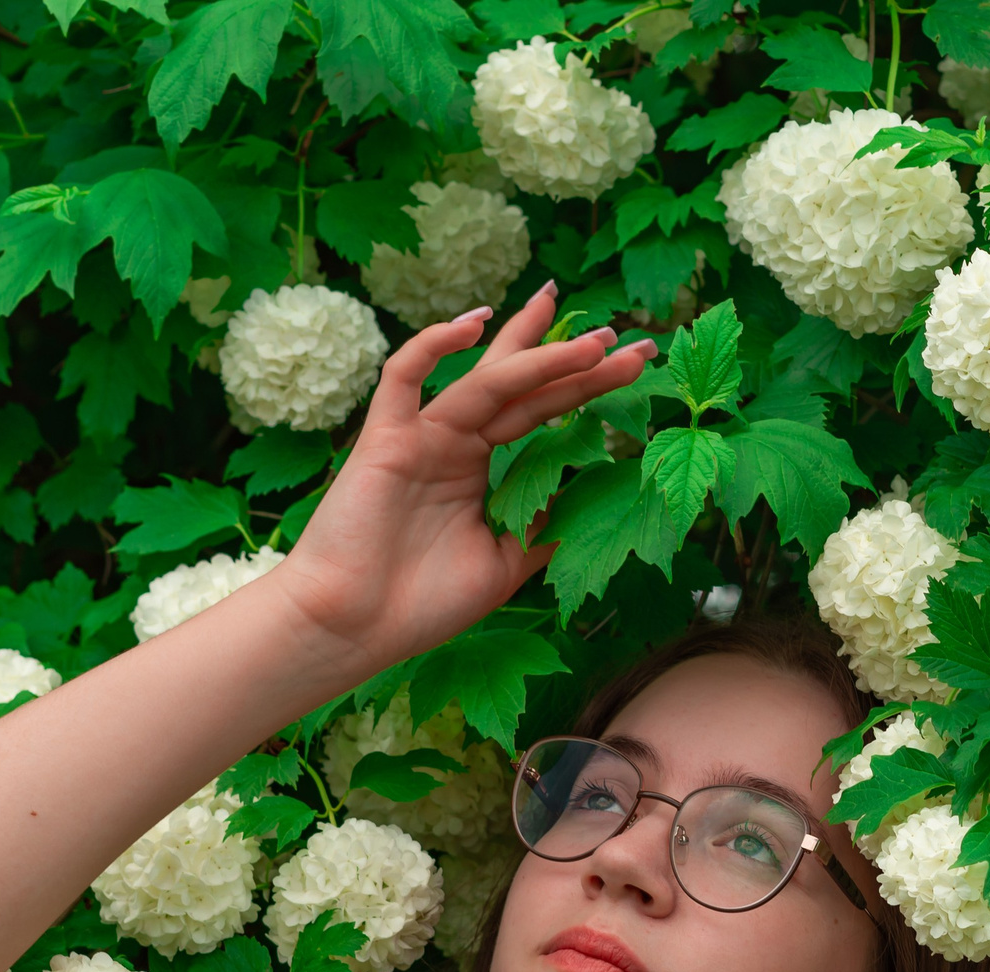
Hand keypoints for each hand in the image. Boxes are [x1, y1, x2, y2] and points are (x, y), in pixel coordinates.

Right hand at [271, 284, 654, 673]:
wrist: (354, 630)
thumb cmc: (421, 604)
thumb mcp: (503, 567)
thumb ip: (540, 530)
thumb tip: (585, 503)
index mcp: (480, 468)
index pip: (541, 412)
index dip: (585, 386)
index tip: (635, 365)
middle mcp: (455, 443)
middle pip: (523, 385)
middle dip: (575, 358)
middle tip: (631, 336)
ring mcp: (421, 437)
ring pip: (487, 382)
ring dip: (540, 357)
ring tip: (595, 341)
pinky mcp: (384, 440)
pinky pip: (404, 378)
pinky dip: (434, 346)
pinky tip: (476, 323)